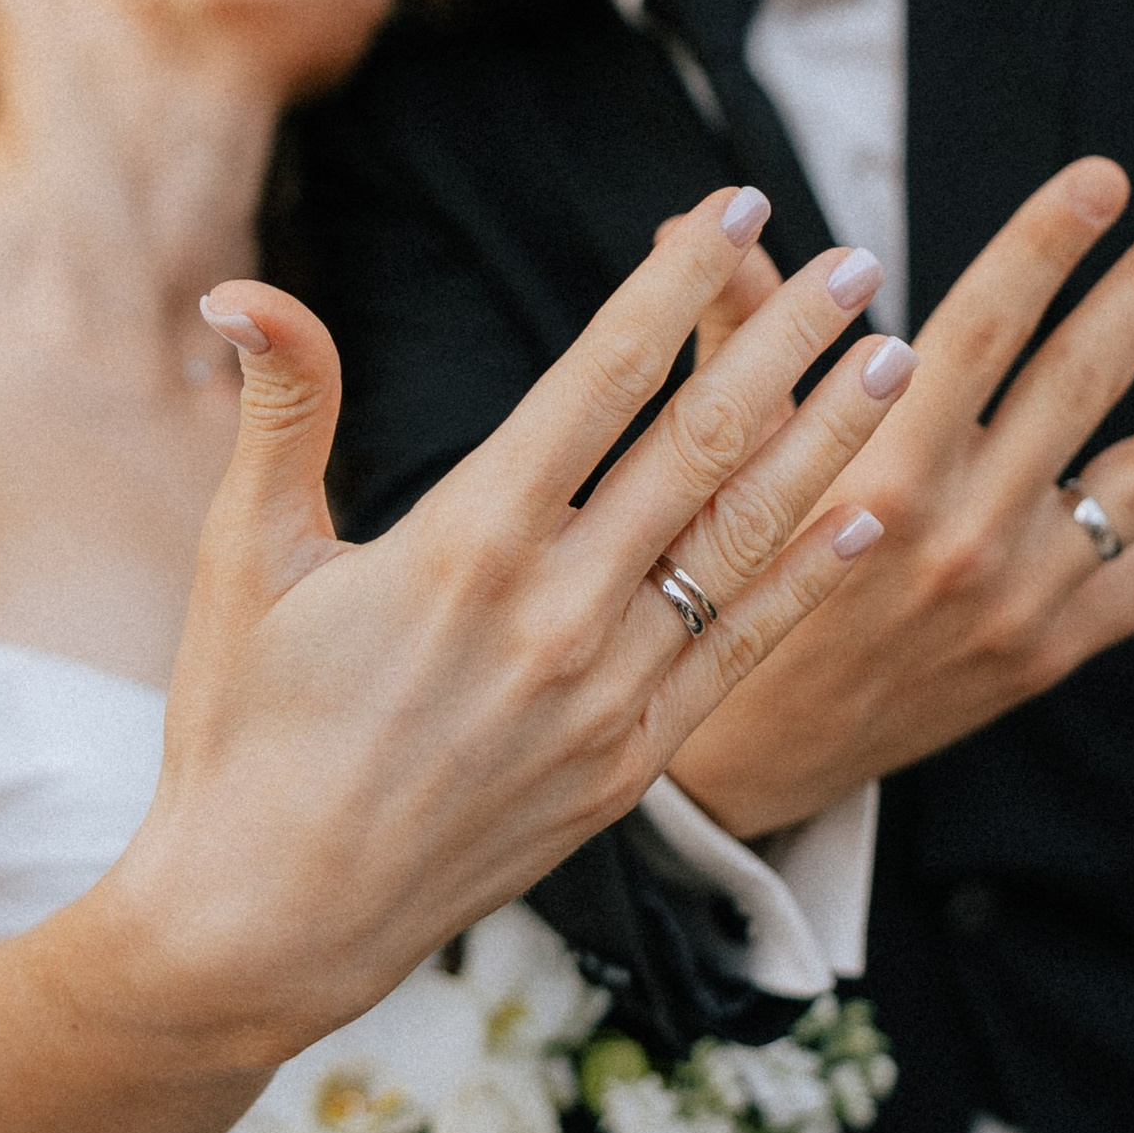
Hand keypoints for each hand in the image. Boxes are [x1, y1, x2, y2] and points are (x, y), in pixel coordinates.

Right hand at [150, 191, 918, 1046]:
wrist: (268, 923)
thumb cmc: (243, 729)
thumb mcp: (242, 556)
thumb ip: (280, 411)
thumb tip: (239, 288)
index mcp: (464, 540)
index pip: (599, 376)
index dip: (675, 283)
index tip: (734, 209)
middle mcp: (555, 610)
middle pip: (701, 444)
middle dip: (788, 342)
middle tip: (859, 261)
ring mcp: (605, 694)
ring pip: (742, 540)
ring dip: (827, 441)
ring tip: (894, 361)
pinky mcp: (627, 763)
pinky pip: (740, 650)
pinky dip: (811, 580)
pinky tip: (870, 516)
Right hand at [660, 159, 1133, 839]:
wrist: (739, 759)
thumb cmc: (720, 584)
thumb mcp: (717, 458)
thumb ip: (737, 332)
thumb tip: (708, 220)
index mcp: (876, 473)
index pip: (978, 329)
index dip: (1041, 246)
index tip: (1101, 176)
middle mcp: (960, 533)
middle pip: (1077, 383)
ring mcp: (1018, 596)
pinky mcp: (1049, 651)